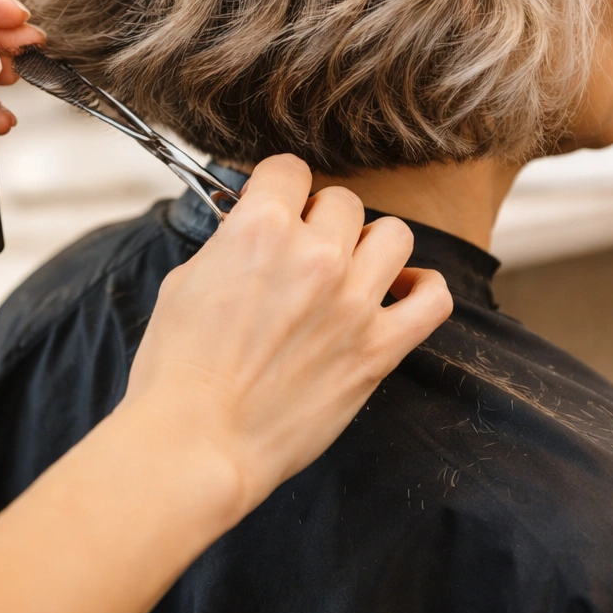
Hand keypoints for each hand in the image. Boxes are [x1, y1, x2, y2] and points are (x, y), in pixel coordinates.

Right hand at [0, 153, 450, 612]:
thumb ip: (230, 245)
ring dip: (370, 246)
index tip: (276, 204)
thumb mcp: (185, 281)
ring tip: (350, 269)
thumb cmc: (178, 373)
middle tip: (302, 251)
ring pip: (394, 235)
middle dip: (320, 220)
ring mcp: (354, 303)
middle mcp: (315, 256)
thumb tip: (249, 232)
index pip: (290, 170)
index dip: (279, 187)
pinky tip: (400, 294)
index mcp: (260, 230)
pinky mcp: (378, 350)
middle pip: (343, 202)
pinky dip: (423, 290)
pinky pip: (433, 300)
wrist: (196, 443)